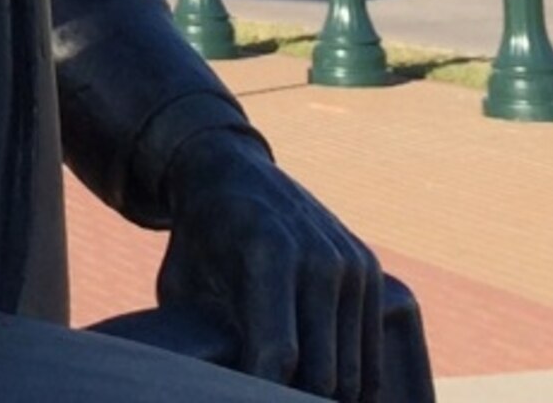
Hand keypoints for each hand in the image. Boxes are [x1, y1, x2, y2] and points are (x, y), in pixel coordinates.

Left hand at [154, 127, 431, 400]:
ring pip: (350, 374)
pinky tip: (316, 390)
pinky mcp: (369, 270)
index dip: (257, 392)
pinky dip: (349, 384)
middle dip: (288, 396)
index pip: (278, 356)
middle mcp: (319, 256)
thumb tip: (211, 392)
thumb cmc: (198, 243)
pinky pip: (371, 356)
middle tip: (257, 393)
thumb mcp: (182, 287)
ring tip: (281, 389)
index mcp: (268, 253)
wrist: (231, 173)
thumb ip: (200, 340)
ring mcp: (350, 262)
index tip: (240, 396)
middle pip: (322, 374)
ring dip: (318, 394)